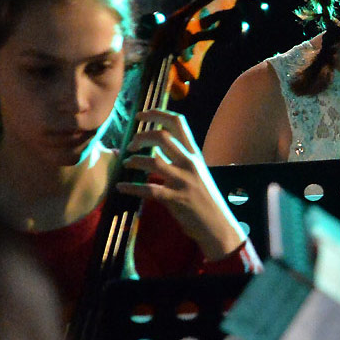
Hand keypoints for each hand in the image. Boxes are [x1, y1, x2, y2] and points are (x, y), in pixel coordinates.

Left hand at [116, 108, 245, 259]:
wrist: (218, 225)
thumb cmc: (205, 198)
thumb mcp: (197, 172)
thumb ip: (180, 159)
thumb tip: (155, 149)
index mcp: (194, 154)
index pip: (178, 122)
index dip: (157, 114)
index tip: (141, 115)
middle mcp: (190, 163)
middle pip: (163, 136)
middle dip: (141, 136)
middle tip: (131, 145)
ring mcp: (183, 181)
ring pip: (153, 162)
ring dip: (134, 161)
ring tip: (126, 164)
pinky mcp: (176, 199)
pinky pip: (148, 190)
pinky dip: (131, 187)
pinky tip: (121, 187)